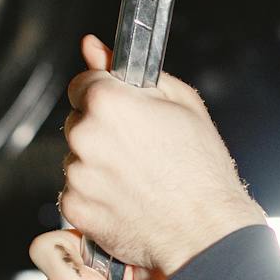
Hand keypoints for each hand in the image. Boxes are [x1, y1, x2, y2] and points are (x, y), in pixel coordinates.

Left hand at [59, 35, 264, 274]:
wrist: (206, 232)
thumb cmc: (202, 169)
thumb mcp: (181, 103)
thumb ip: (129, 72)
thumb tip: (92, 47)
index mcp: (108, 101)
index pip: (81, 83)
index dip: (103, 95)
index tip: (121, 111)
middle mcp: (85, 135)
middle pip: (78, 122)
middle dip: (101, 131)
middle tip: (139, 150)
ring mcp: (77, 174)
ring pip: (77, 159)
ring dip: (97, 165)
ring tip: (138, 179)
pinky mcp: (74, 208)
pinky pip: (76, 192)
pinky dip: (96, 196)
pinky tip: (127, 200)